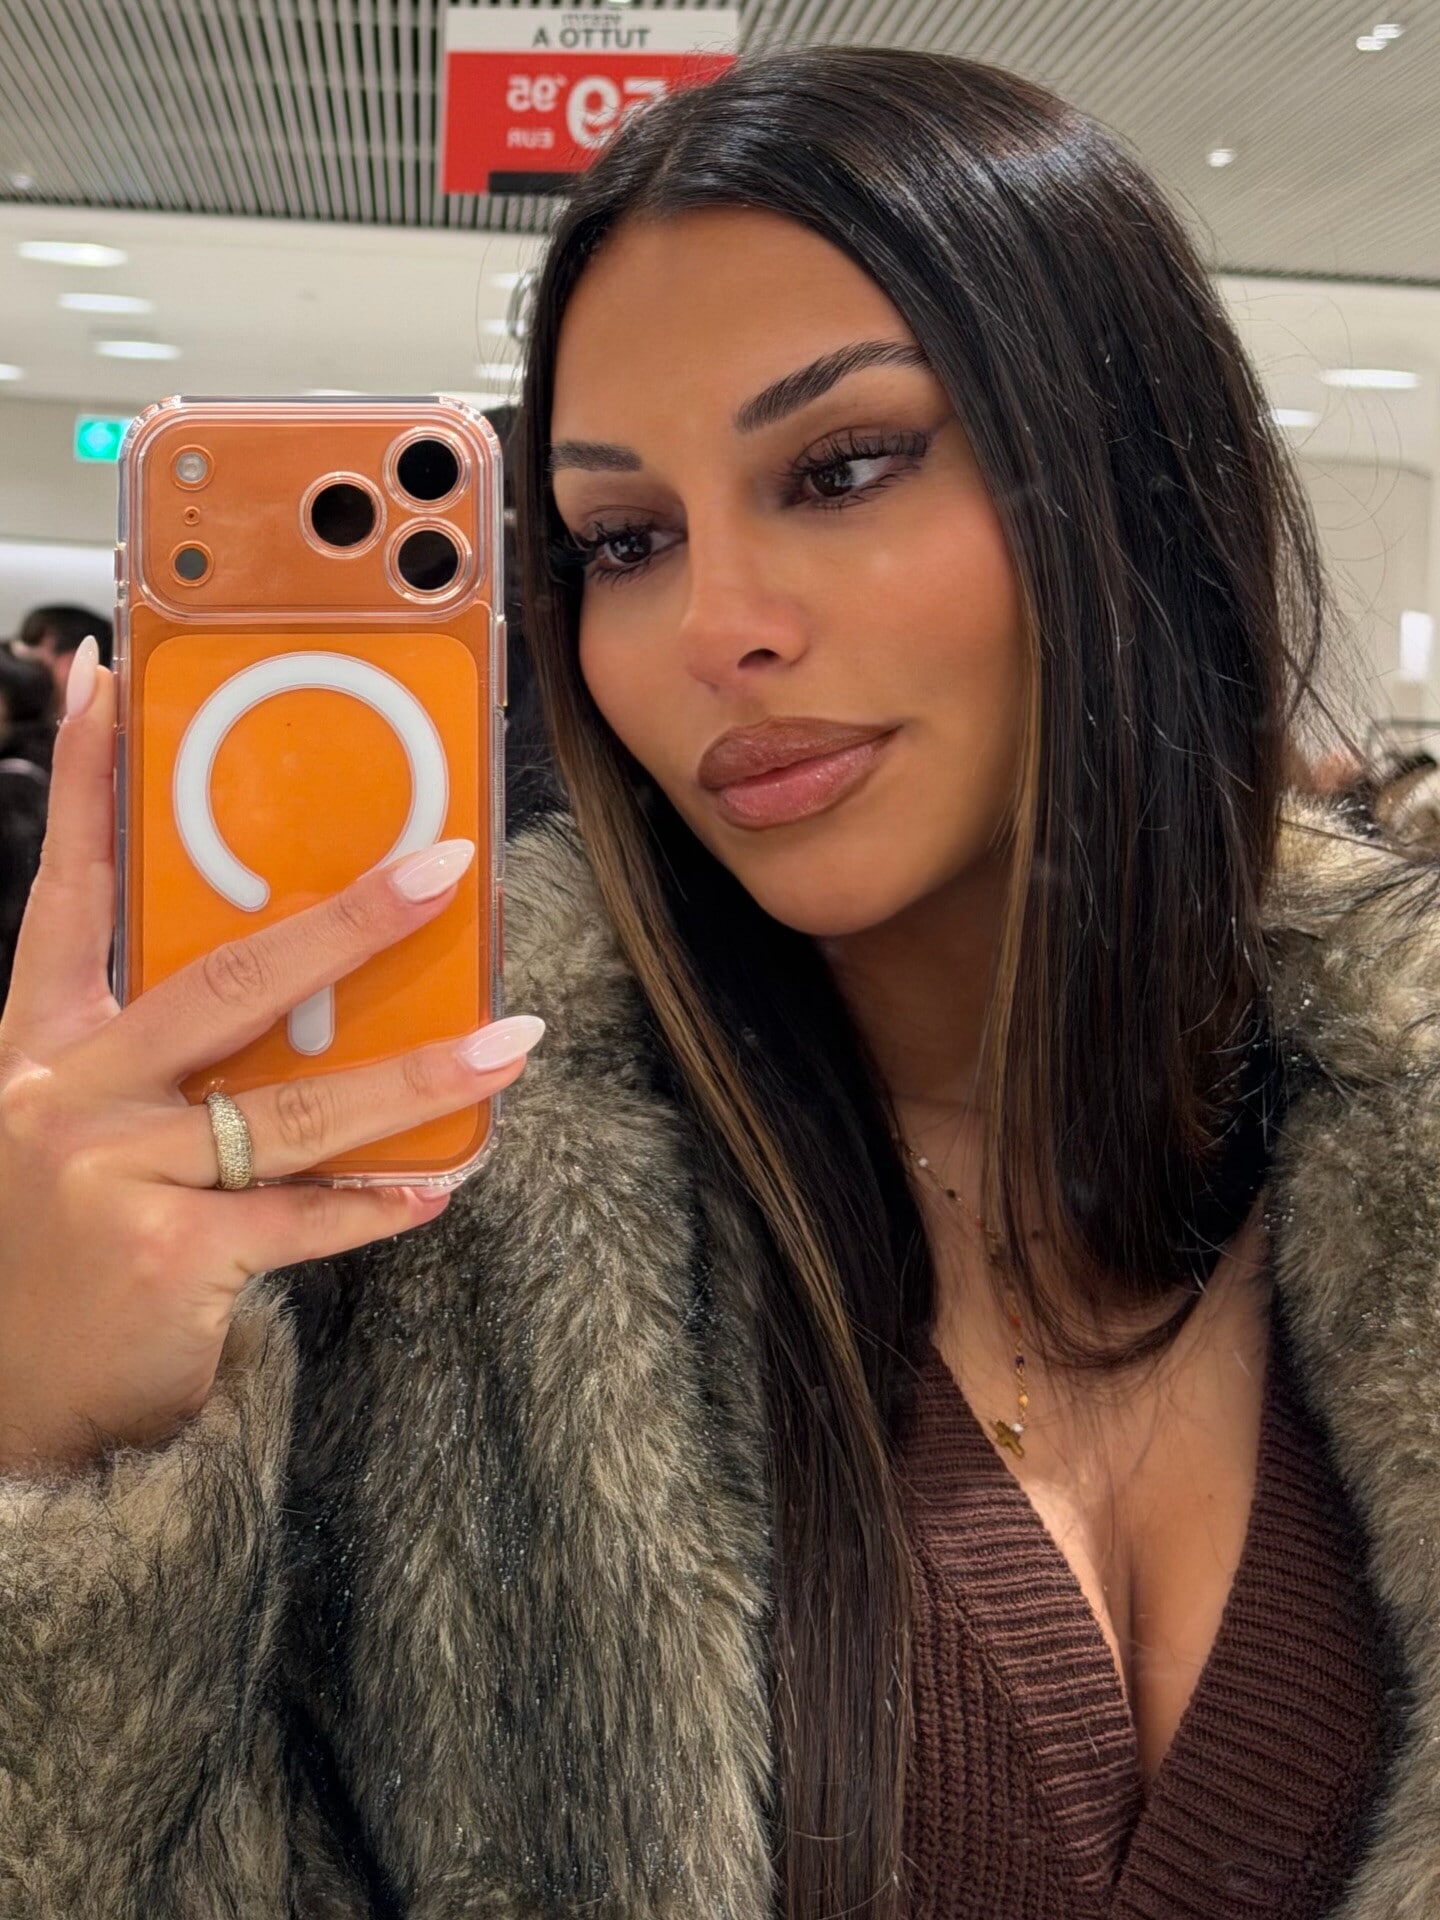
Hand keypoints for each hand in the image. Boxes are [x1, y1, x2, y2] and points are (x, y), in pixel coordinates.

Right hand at [0, 640, 540, 1470]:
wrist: (7, 1407)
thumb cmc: (54, 1250)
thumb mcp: (76, 1130)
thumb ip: (158, 1058)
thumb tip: (298, 993)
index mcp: (42, 1046)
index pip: (66, 889)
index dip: (87, 783)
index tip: (106, 679)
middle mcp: (68, 1095)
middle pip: (223, 982)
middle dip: (343, 919)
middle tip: (440, 865)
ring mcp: (114, 1175)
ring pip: (292, 1106)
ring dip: (417, 1073)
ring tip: (513, 1042)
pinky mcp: (167, 1257)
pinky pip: (301, 1218)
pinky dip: (376, 1204)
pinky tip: (439, 1185)